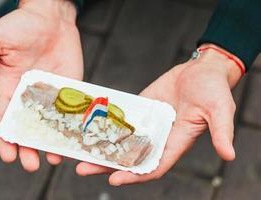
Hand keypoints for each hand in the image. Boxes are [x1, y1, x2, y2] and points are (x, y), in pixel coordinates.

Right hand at [0, 0, 82, 171]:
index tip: (9, 155)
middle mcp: (29, 95)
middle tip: (31, 165)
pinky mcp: (68, 88)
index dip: (5, 138)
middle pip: (27, 127)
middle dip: (28, 147)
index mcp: (9, 87)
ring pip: (49, 123)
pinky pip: (69, 110)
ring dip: (50, 142)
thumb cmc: (21, 24)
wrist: (52, 17)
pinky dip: (70, 126)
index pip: (4, 118)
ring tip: (54, 159)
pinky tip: (73, 139)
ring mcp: (50, 93)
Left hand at [75, 44, 242, 184]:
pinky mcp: (140, 109)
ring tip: (78, 152)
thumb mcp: (220, 110)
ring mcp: (147, 124)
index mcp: (175, 142)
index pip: (153, 165)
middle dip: (107, 165)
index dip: (135, 175)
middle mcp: (158, 137)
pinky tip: (89, 127)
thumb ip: (221, 132)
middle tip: (83, 169)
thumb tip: (229, 155)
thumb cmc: (213, 90)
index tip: (115, 180)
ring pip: (121, 141)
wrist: (202, 71)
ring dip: (101, 148)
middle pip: (130, 158)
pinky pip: (122, 120)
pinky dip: (106, 126)